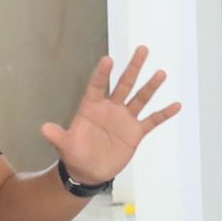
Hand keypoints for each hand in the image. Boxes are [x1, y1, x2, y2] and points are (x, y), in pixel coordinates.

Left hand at [41, 47, 182, 185]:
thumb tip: (45, 129)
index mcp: (91, 107)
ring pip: (140, 98)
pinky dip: (164, 114)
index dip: (102, 74)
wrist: (89, 171)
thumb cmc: (75, 155)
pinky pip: (152, 121)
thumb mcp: (65, 146)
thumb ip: (58, 136)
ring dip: (151, 86)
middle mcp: (110, 108)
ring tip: (161, 73)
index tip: (108, 60)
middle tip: (142, 49)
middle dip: (133, 67)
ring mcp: (124, 119)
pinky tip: (176, 105)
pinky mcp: (135, 132)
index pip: (98, 86)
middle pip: (124, 84)